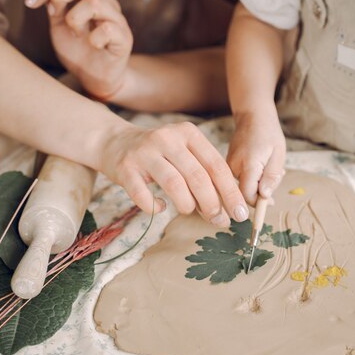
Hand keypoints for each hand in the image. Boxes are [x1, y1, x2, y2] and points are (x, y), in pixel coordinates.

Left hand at [25, 0, 132, 99]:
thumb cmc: (77, 50)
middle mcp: (106, 3)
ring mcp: (117, 20)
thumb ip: (53, 6)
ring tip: (76, 34)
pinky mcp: (124, 39)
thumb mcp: (58, 25)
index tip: (31, 3)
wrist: (94, 78)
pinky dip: (94, 38)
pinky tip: (93, 45)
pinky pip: (108, 29)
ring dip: (76, 19)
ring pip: (95, 3)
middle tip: (55, 14)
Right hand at [98, 122, 249, 226]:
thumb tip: (226, 210)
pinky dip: (154, 206)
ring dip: (186, 205)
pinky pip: (143, 195)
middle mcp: (167, 138)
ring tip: (188, 211)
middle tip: (219, 221)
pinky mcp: (125, 168)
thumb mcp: (184, 154)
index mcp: (188, 133)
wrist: (115, 142)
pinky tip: (160, 207)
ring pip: (174, 183)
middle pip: (198, 176)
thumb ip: (204, 176)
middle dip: (212, 203)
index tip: (240, 213)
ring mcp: (145, 152)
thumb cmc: (159, 154)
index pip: (216, 165)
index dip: (230, 192)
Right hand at [227, 112, 285, 205]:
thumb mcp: (278, 154)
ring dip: (260, 184)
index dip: (259, 203)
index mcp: (247, 165)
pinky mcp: (228, 166)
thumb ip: (271, 177)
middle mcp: (233, 168)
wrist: (252, 116)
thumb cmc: (268, 133)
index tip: (271, 202)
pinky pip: (242, 180)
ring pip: (245, 187)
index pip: (248, 196)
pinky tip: (263, 166)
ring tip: (271, 166)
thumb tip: (265, 197)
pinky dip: (255, 178)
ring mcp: (229, 167)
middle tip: (277, 175)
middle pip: (246, 193)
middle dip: (263, 192)